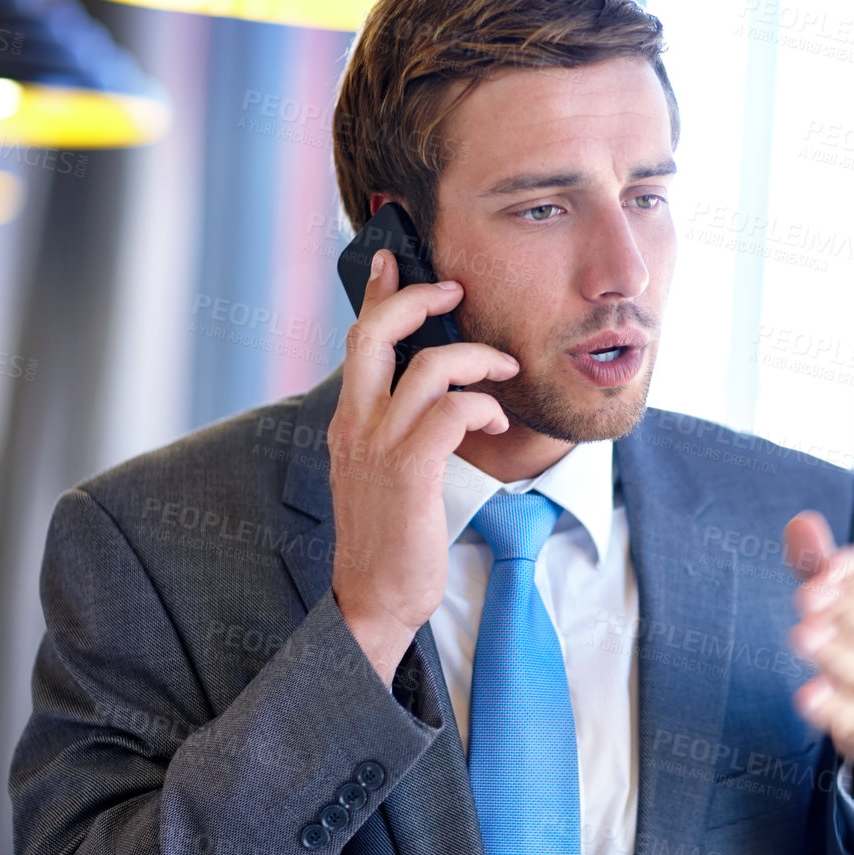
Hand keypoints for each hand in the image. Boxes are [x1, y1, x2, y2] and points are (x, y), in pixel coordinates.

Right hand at [329, 248, 518, 685]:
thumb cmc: (391, 535)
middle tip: (457, 289)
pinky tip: (497, 417)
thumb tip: (428, 390)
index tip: (393, 256)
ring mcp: (379, 446)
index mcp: (350, 420)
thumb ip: (396, 427)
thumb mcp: (384, 469)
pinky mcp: (410, 470)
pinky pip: (451, 411)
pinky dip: (481, 404)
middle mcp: (356, 424)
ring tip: (504, 372)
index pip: (358, 338)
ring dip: (476, 359)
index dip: (377, 291)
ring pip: (426, 367)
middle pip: (375, 332)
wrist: (375, 599)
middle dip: (419, 298)